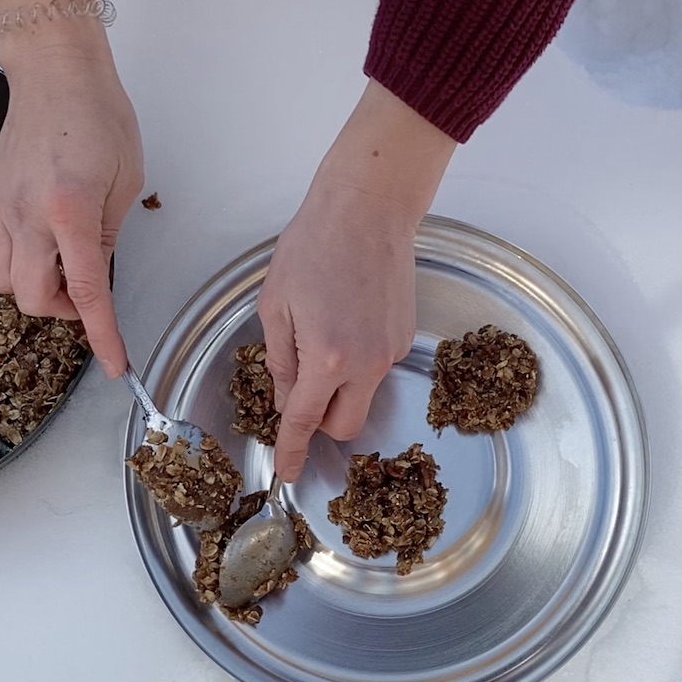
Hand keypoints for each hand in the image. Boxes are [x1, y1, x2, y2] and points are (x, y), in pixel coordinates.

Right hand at [0, 28, 143, 376]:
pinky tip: (33, 250)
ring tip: (62, 266)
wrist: (54, 74)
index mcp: (70, 209)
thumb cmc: (98, 116)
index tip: (116, 365)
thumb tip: (96, 277)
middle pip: (32, 298)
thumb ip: (109, 236)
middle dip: (63, 309)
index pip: (87, 291)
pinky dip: (9, 268)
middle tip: (87, 290)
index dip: (102, 335)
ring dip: (36, 289)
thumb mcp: (125, 181)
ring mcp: (0, 209)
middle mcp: (27, 214)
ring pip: (4, 284)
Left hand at [259, 81, 456, 481]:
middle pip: (345, 426)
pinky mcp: (405, 338)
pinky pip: (376, 369)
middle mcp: (366, 363)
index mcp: (326, 357)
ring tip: (321, 335)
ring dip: (338, 388)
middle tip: (299, 391)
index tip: (287, 472)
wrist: (369, 208)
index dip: (292, 451)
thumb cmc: (315, 245)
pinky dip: (356, 362)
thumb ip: (278, 360)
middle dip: (320, 423)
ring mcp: (391, 351)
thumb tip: (284, 399)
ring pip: (362, 397)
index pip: (304, 421)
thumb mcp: (276, 304)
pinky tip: (344, 319)